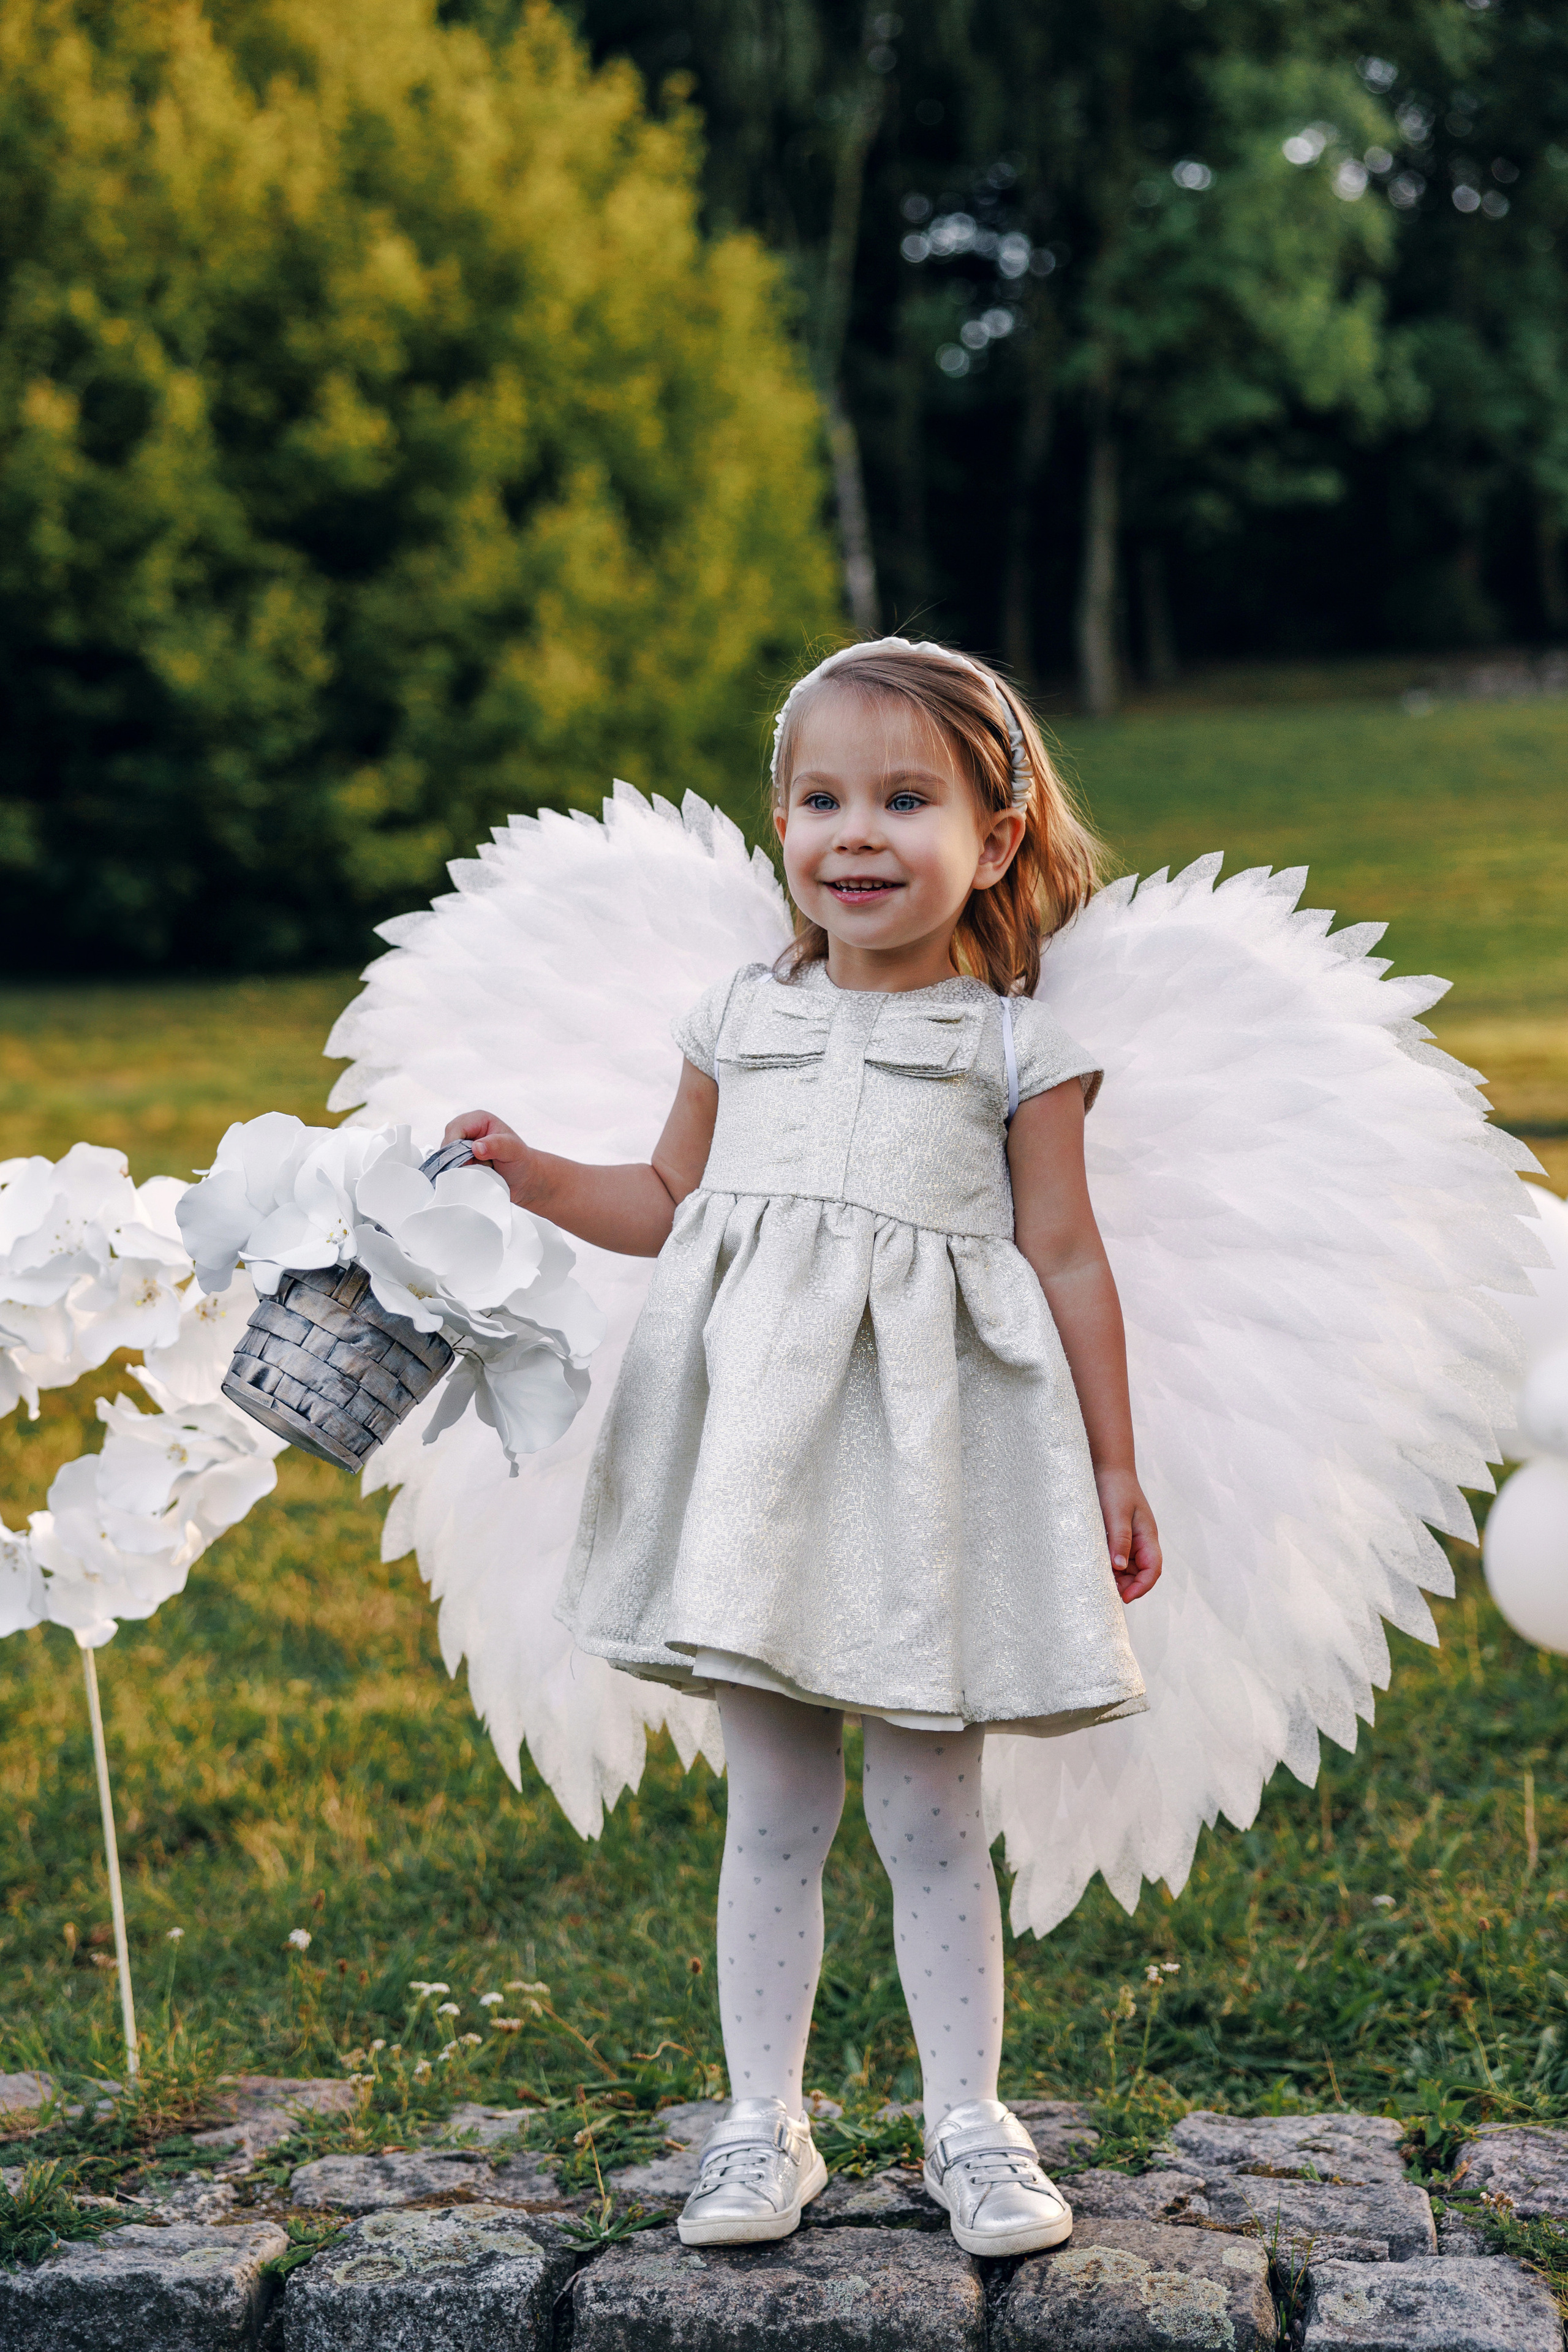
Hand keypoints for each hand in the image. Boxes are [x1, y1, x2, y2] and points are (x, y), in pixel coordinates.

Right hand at [443, 1110, 536, 1205]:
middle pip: (447, 1143)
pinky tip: (472, 1177)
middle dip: (456, 1158)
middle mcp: (468, 1131)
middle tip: (472, 1168)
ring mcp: (463, 1147)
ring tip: (478, 1172)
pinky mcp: (461, 1161)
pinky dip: (458, 1174)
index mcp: (479, 1120)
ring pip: (447, 1157)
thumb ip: (496, 1146)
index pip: (456, 1128)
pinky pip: (451, 1168)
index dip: (455, 1145)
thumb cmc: (521, 1160)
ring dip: (458, 1167)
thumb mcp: (513, 1150)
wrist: (523, 1179)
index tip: (463, 1160)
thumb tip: (476, 1147)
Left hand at [1096, 1468, 1161, 1602]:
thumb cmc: (1115, 1487)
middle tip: (1105, 1590)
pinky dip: (1108, 1566)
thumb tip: (1118, 1567)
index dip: (1141, 1587)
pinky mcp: (1118, 1537)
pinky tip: (1094, 1566)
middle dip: (1127, 1585)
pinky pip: (1116, 1558)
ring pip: (1127, 1568)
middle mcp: (1141, 1541)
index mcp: (1147, 1536)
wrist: (1107, 1467)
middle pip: (1140, 1573)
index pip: (1153, 1569)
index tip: (1124, 1597)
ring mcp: (1130, 1540)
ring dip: (1116, 1577)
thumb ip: (1119, 1539)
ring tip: (1097, 1578)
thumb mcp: (1116, 1513)